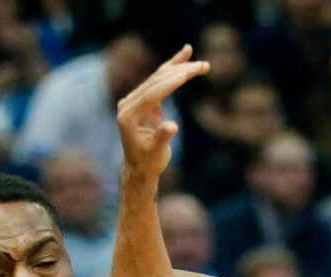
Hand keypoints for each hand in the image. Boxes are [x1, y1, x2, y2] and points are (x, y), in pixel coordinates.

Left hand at [117, 44, 208, 179]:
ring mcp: (134, 99)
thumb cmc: (148, 162)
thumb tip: (172, 127)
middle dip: (179, 72)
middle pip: (155, 82)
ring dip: (179, 67)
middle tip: (202, 66)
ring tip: (196, 57)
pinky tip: (185, 54)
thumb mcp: (156, 153)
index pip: (151, 94)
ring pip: (158, 77)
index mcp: (128, 116)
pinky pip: (159, 81)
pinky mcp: (143, 98)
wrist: (139, 168)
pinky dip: (172, 69)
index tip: (187, 73)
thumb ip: (162, 138)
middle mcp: (128, 104)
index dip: (170, 83)